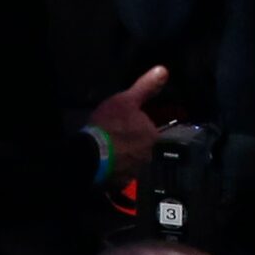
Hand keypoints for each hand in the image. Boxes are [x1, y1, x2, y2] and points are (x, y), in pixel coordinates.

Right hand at [85, 64, 169, 179]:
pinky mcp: (122, 183)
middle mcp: (150, 156)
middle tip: (116, 137)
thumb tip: (163, 71)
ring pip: (133, 161)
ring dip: (125, 157)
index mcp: (153, 136)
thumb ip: (146, 87)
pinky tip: (106, 162)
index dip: (137, 127)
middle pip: (143, 147)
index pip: (150, 131)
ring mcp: (136, 171)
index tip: (125, 126)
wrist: (90, 154)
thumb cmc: (110, 124)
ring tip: (109, 150)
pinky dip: (116, 169)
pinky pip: (122, 174)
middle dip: (133, 143)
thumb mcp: (127, 100)